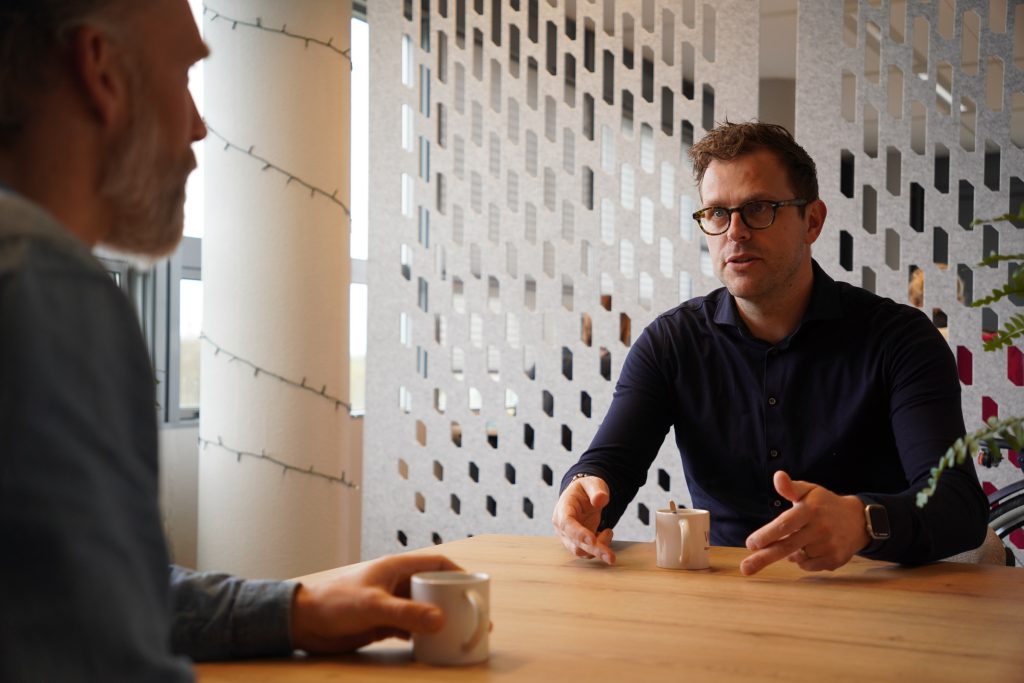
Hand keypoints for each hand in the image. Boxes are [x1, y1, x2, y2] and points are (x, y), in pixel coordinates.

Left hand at [291, 554, 461, 652]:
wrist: (304, 622)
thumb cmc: (334, 603)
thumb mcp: (373, 606)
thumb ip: (406, 613)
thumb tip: (441, 620)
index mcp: (397, 568)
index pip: (437, 564)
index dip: (458, 573)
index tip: (476, 588)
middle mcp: (397, 584)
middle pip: (435, 589)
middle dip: (455, 602)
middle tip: (475, 618)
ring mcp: (391, 604)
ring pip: (425, 609)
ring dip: (441, 620)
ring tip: (460, 634)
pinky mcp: (383, 623)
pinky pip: (412, 627)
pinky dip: (424, 635)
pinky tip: (434, 645)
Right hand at [551, 475, 615, 563]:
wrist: (583, 496)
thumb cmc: (586, 489)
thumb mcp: (593, 483)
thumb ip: (597, 490)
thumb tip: (600, 500)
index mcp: (563, 508)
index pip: (566, 523)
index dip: (578, 533)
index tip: (592, 540)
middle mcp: (562, 526)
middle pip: (575, 543)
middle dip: (594, 549)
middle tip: (612, 558)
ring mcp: (568, 536)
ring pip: (581, 551)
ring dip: (598, 550)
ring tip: (609, 532)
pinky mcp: (576, 543)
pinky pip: (587, 552)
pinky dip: (599, 548)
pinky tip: (605, 534)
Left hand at [740, 471, 868, 575]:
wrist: (858, 520)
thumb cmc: (825, 504)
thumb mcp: (809, 491)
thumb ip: (790, 487)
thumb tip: (777, 476)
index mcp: (810, 510)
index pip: (785, 524)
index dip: (767, 535)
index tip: (750, 544)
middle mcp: (820, 529)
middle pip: (787, 546)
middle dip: (764, 558)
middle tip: (745, 568)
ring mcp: (829, 546)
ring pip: (796, 557)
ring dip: (788, 553)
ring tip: (798, 540)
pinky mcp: (835, 560)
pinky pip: (808, 566)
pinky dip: (802, 561)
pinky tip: (808, 549)